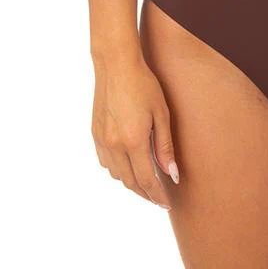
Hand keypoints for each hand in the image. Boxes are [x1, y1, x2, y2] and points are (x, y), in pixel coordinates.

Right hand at [91, 54, 179, 209]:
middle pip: (130, 182)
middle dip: (145, 194)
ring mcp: (102, 140)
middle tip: (158, 199)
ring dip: (131, 182)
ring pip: (116, 174)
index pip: (147, 180)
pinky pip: (106, 161)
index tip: (166, 203)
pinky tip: (128, 165)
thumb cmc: (144, 85)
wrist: (116, 65)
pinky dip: (118, 169)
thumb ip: (165, 146)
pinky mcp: (95, 133)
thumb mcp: (161, 114)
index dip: (157, 195)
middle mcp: (114, 145)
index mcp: (133, 141)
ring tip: (146, 183)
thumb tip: (172, 174)